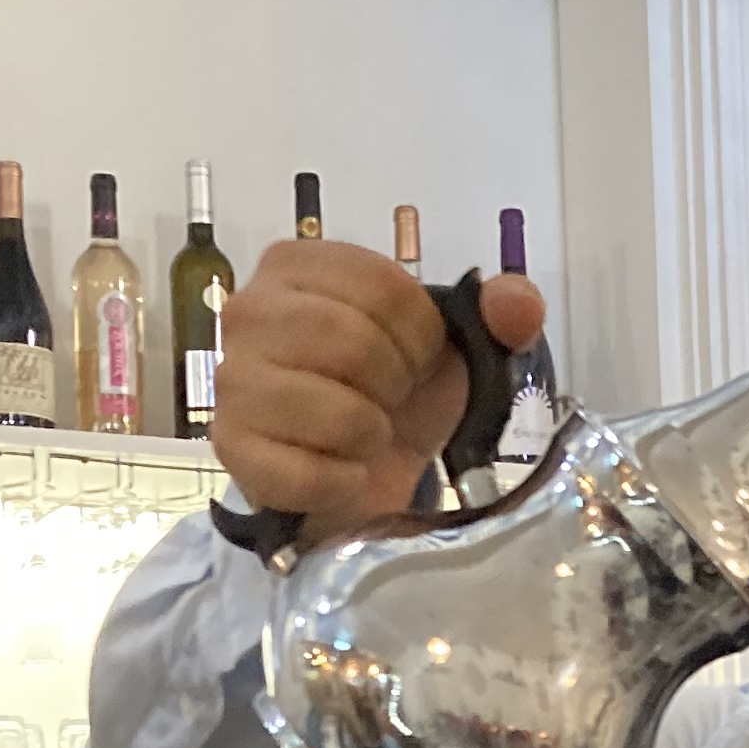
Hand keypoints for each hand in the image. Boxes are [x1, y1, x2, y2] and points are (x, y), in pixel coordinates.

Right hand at [210, 240, 546, 539]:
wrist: (366, 466)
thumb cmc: (399, 391)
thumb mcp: (457, 344)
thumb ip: (502, 310)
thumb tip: (516, 305)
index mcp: (296, 265)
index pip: (382, 287)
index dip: (420, 336)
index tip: (416, 359)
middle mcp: (248, 310)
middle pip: (350, 342)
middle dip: (394, 385)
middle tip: (390, 400)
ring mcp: (232, 381)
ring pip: (332, 410)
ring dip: (370, 434)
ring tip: (365, 433)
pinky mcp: (233, 450)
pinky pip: (308, 473)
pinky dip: (344, 482)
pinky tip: (342, 471)